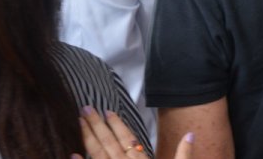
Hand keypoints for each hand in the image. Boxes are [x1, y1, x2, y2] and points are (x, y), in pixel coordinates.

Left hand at [75, 107, 192, 158]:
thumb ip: (183, 154)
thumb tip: (190, 135)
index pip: (128, 139)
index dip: (117, 124)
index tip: (107, 111)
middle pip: (109, 143)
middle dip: (97, 125)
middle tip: (86, 109)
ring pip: (98, 154)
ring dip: (88, 138)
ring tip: (80, 122)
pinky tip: (72, 154)